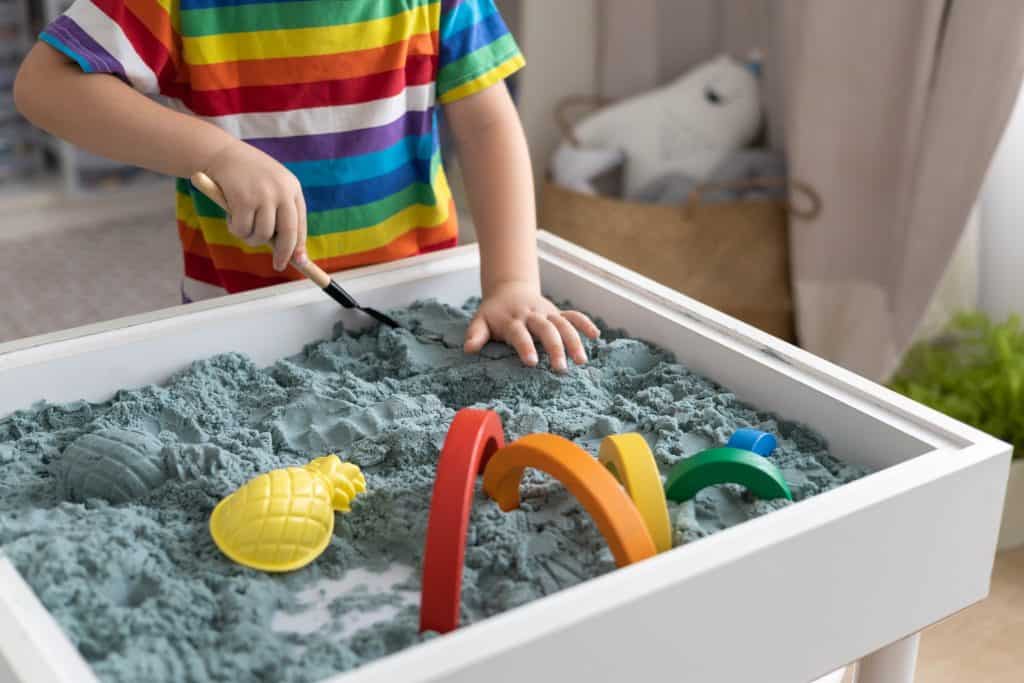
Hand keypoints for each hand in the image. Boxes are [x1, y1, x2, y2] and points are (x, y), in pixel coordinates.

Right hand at [202, 140, 307, 271]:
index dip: (299, 244)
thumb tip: (290, 249)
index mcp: (292, 188)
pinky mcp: (243, 199)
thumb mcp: (270, 186)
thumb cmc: (246, 174)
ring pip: (262, 234)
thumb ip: (280, 211)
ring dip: (250, 237)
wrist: (221, 153)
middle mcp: (282, 191)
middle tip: (278, 265)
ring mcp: (263, 195)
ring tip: (242, 225)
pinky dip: (235, 229)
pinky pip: (243, 229)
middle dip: (283, 253)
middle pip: (288, 233)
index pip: (300, 223)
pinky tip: (231, 216)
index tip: (299, 261)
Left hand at [464, 281, 600, 370]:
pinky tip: (596, 336)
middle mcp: (532, 315)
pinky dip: (585, 323)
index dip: (525, 346)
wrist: (509, 290)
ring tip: (582, 360)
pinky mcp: (557, 313)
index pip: (520, 333)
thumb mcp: (480, 320)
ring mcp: (547, 313)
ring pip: (563, 324)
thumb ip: (475, 334)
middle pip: (546, 329)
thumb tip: (469, 349)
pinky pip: (573, 316)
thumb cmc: (493, 313)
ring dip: (574, 340)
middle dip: (555, 347)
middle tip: (561, 369)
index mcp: (513, 319)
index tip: (532, 362)